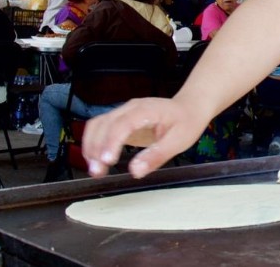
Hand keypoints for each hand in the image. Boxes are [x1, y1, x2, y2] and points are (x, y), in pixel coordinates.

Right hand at [80, 97, 208, 178]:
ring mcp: (123, 112)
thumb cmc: (186, 122)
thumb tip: (136, 171)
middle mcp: (130, 108)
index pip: (122, 124)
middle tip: (97, 171)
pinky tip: (96, 159)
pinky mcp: (120, 120)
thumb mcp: (178, 141)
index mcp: (146, 110)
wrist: (188, 108)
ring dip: (91, 146)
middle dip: (97, 148)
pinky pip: (100, 128)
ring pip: (97, 125)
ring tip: (95, 169)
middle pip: (104, 124)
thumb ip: (156, 155)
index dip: (111, 142)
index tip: (106, 161)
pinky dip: (94, 143)